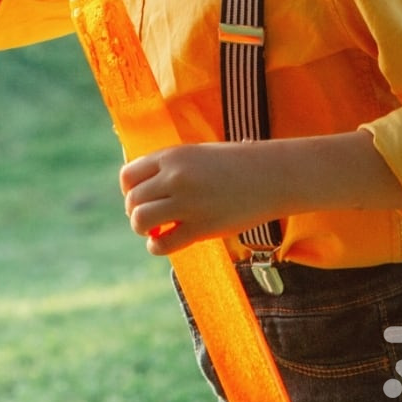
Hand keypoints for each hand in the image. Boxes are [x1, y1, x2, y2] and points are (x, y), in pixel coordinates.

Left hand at [120, 142, 284, 255]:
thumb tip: (143, 189)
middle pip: (133, 200)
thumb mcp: (198, 154)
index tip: (142, 197)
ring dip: (143, 228)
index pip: (128, 176)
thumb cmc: (237, 164)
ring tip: (157, 229)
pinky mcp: (202, 227)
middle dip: (136, 211)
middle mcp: (175, 177)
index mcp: (172, 155)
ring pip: (140, 220)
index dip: (130, 190)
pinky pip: (162, 243)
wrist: (273, 175)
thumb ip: (170, 168)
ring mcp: (187, 202)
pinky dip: (156, 246)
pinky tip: (163, 242)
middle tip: (151, 217)